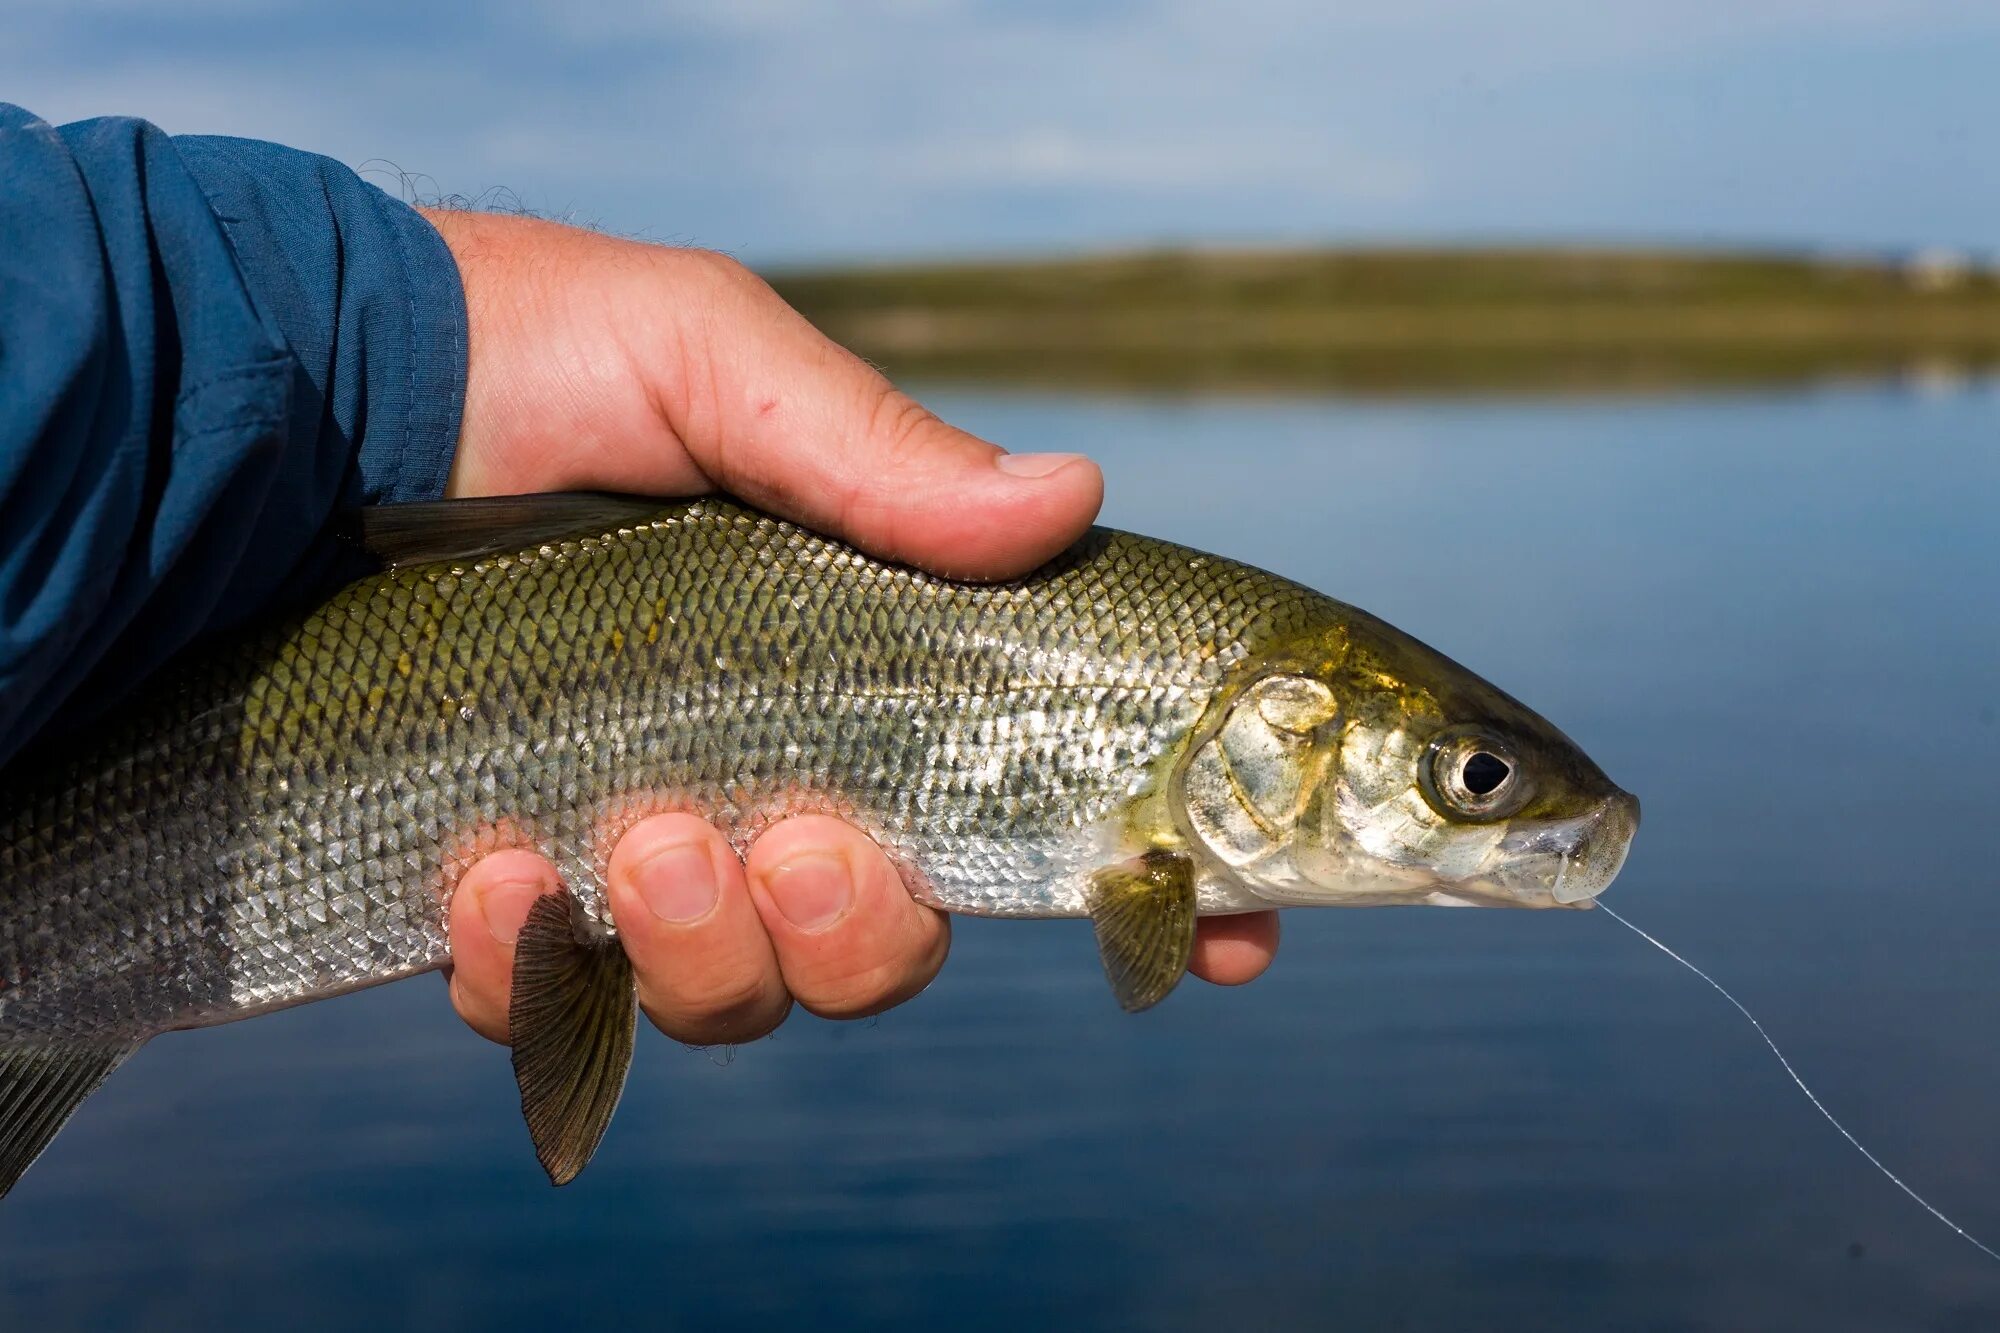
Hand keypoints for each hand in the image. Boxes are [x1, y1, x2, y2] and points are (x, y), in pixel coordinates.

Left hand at [418, 209, 1279, 1046]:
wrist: (314, 393)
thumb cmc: (541, 351)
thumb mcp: (721, 366)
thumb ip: (882, 458)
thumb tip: (1073, 495)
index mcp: (861, 671)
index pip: (1034, 804)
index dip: (1145, 883)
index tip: (1224, 931)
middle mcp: (771, 777)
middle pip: (887, 948)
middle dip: (863, 933)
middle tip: (803, 840)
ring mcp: (640, 846)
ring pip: (737, 998)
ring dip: (707, 948)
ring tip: (641, 833)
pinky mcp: (508, 888)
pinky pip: (554, 1003)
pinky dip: (532, 965)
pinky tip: (494, 867)